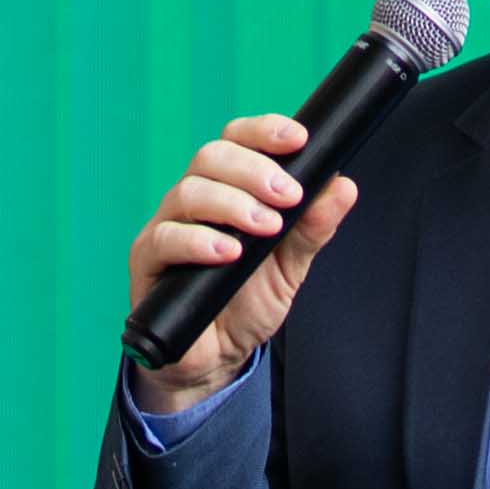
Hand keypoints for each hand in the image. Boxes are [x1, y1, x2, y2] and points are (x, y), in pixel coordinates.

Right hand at [125, 111, 361, 411]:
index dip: (264, 131)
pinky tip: (228, 253)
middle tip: (288, 196)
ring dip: (232, 204)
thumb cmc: (248, 303)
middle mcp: (194, 201)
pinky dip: (199, 241)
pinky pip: (164, 238)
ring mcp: (167, 227)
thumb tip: (343, 186)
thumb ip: (313, 227)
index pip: (237, 140)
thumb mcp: (291, 265)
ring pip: (188, 192)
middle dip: (254, 170)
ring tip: (265, 228)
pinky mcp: (147, 262)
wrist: (217, 357)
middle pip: (211, 157)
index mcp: (227, 189)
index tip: (299, 139)